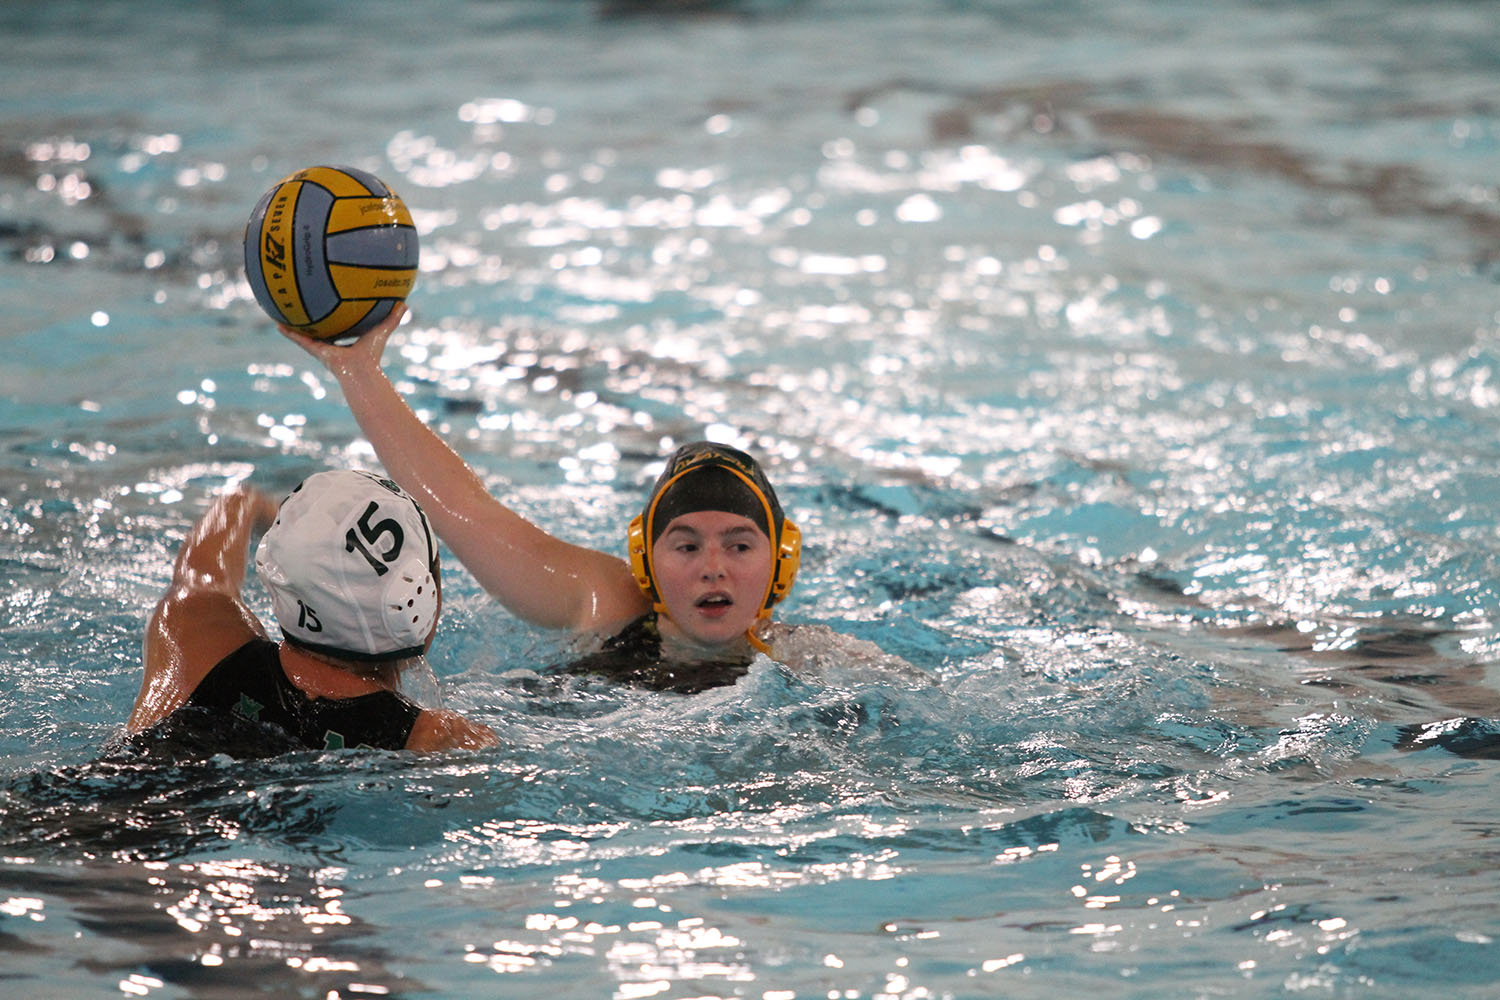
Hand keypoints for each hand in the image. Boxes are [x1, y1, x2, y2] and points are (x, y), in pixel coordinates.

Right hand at [277, 303, 406, 376]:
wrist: (361, 370)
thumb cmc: (373, 354)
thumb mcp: (381, 330)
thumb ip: (392, 318)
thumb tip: (404, 303)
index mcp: (346, 341)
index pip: (338, 326)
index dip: (334, 317)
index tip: (328, 308)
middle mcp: (332, 345)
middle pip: (320, 330)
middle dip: (312, 321)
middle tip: (303, 306)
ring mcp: (322, 349)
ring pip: (305, 335)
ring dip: (294, 327)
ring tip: (282, 314)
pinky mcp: (315, 351)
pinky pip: (299, 340)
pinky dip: (289, 333)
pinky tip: (277, 323)